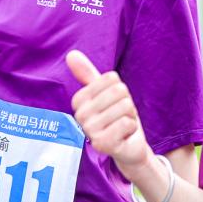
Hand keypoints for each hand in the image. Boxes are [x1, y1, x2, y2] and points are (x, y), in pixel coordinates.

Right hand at [66, 49, 152, 178]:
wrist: (128, 147)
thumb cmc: (117, 118)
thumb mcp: (105, 93)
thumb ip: (87, 74)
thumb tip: (71, 54)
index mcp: (78, 100)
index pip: (111, 79)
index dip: (120, 90)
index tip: (114, 104)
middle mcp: (80, 115)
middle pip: (119, 92)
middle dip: (127, 104)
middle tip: (120, 117)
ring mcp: (90, 131)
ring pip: (124, 107)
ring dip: (130, 117)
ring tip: (122, 127)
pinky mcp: (101, 144)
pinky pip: (126, 123)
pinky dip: (131, 128)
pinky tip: (124, 136)